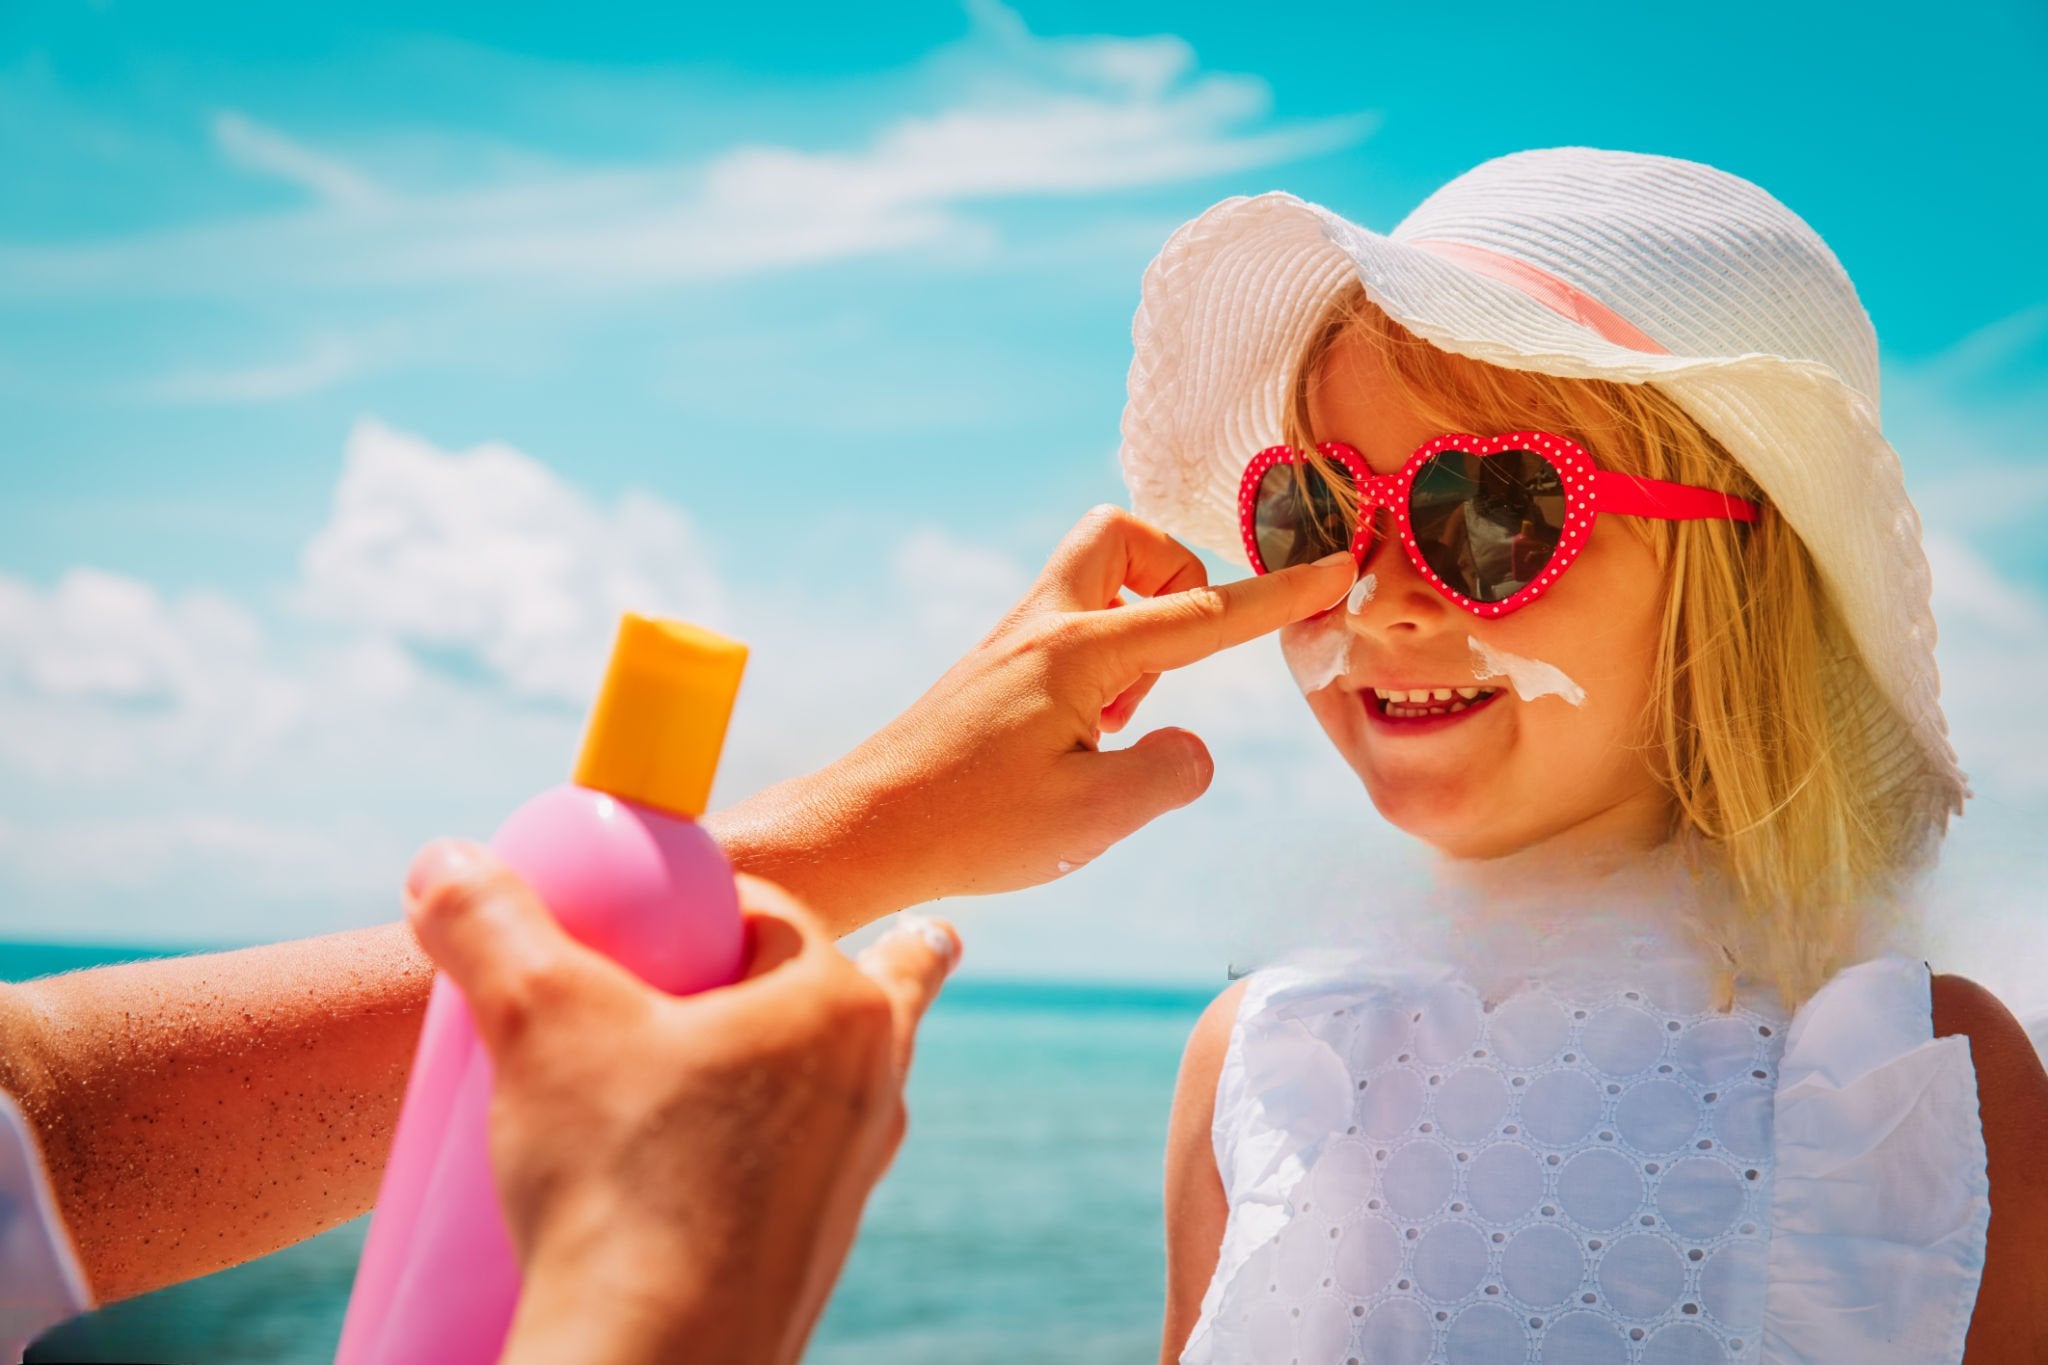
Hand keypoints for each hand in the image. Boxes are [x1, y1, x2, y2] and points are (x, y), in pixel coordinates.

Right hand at [402, 841, 959, 1364]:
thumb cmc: (618, 1182)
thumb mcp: (536, 1023)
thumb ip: (489, 927)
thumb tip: (444, 862)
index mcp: (837, 1008)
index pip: (772, 913)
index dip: (705, 901)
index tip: (650, 917)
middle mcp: (870, 1087)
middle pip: (853, 993)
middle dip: (866, 961)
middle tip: (915, 936)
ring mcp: (851, 1176)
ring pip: (842, 1085)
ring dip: (826, 1060)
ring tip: (842, 1044)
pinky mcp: (813, 1250)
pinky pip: (807, 1169)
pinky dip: (785, 1148)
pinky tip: (748, 1165)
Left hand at [708, 505, 1353, 930]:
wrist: (863, 830)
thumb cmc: (972, 826)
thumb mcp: (1095, 816)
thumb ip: (1170, 773)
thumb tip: (1193, 746)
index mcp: (1078, 650)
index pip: (1205, 614)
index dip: (1280, 594)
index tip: (1338, 565)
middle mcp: (1043, 627)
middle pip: (1124, 537)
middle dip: (1175, 575)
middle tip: (1174, 661)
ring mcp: (1012, 644)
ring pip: (1095, 580)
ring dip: (1136, 630)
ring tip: (1118, 724)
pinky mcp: (994, 671)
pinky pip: (1069, 627)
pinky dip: (1101, 664)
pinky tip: (1080, 741)